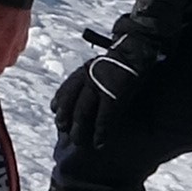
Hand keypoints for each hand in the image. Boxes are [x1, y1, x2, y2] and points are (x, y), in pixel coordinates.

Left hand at [51, 19, 157, 152]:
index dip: (60, 101)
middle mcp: (87, 79)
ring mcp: (99, 88)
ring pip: (83, 113)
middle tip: (62, 130)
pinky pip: (103, 118)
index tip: (54, 111)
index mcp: (85, 70)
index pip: (67, 88)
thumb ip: (92, 72)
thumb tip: (89, 83)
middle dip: (65, 117)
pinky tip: (98, 144)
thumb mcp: (101, 60)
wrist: (136, 46)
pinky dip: (100, 132)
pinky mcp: (113, 96)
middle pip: (71, 102)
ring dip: (80, 129)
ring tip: (78, 142)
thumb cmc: (123, 54)